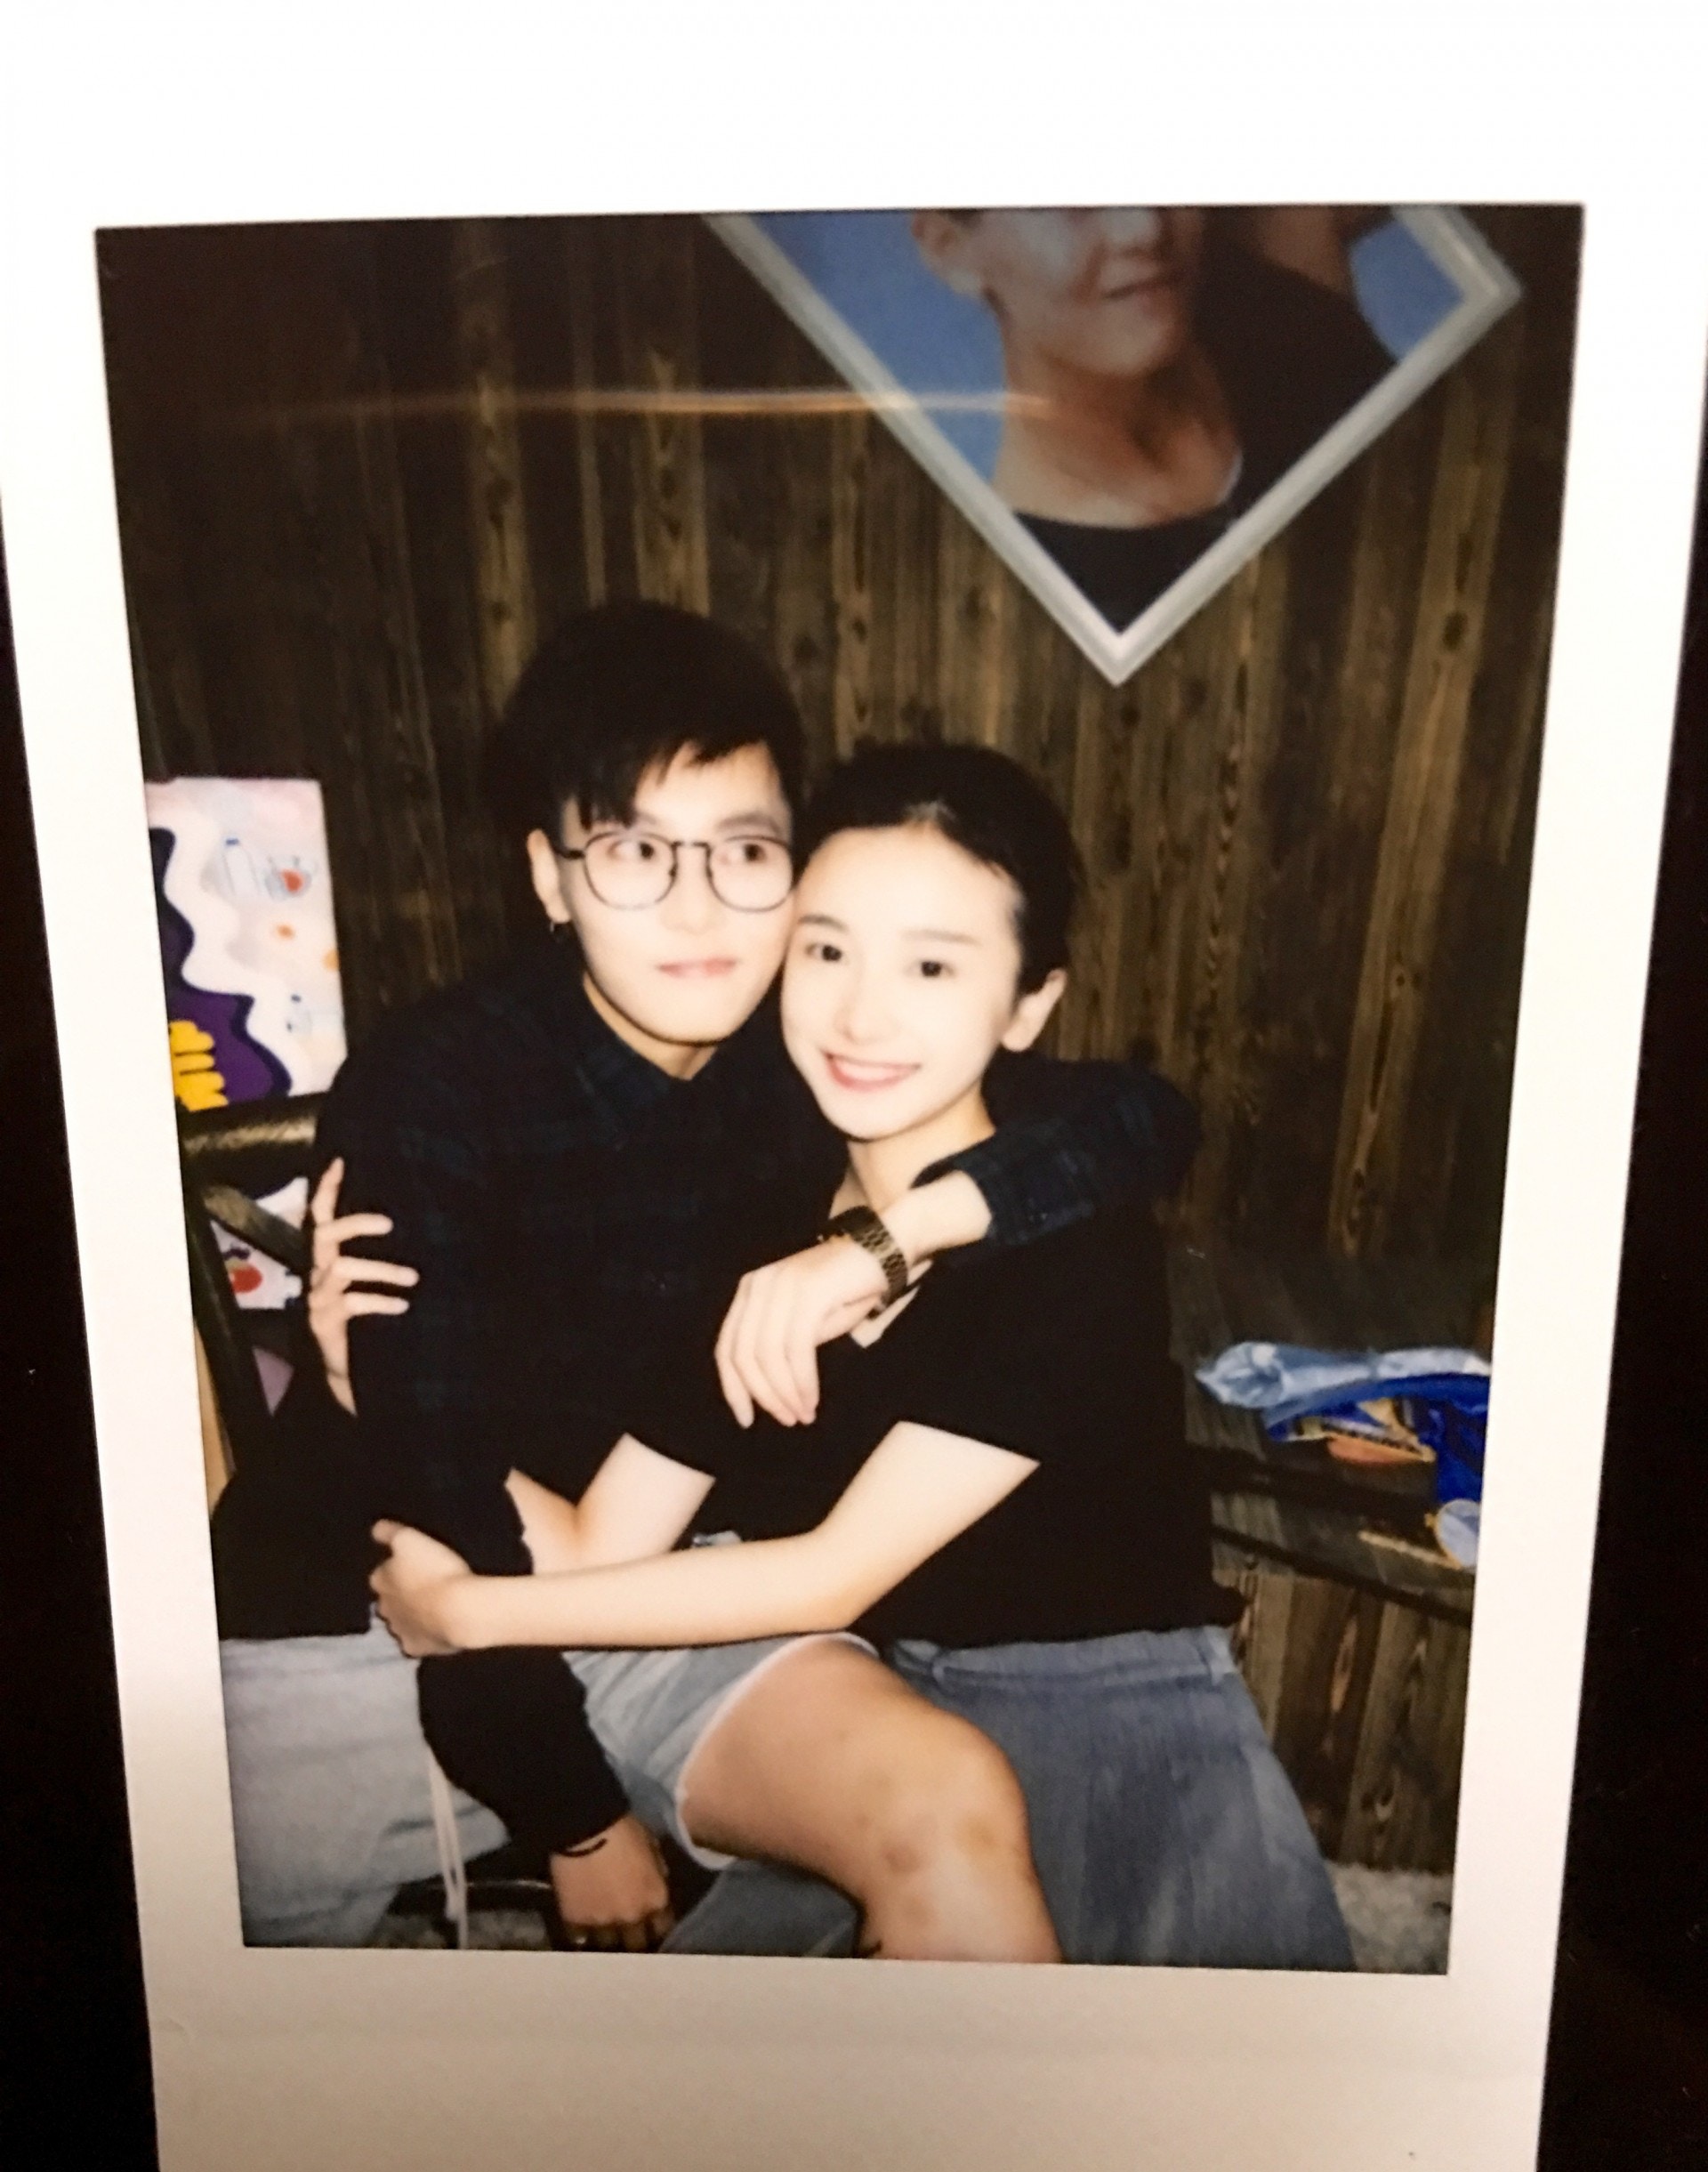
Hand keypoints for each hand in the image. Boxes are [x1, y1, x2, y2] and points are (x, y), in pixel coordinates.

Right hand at [307, 1158, 417, 1414]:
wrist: (360, 1373)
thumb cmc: (375, 1320)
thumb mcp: (381, 1283)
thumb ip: (390, 1255)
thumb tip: (429, 1221)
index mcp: (331, 1259)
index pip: (322, 1216)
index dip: (327, 1189)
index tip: (341, 1160)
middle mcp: (319, 1273)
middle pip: (325, 1234)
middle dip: (357, 1223)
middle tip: (392, 1224)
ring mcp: (319, 1298)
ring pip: (343, 1269)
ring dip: (383, 1269)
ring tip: (415, 1278)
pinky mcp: (324, 1323)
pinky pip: (352, 1302)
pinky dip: (381, 1301)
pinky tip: (403, 1307)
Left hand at [370, 1519, 474, 1655]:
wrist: (459, 1609)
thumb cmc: (435, 1569)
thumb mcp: (411, 1539)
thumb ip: (390, 1533)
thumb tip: (374, 1529)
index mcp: (380, 1580)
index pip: (380, 1573)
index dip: (395, 1569)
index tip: (411, 1565)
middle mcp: (383, 1608)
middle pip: (387, 1599)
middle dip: (399, 1594)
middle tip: (422, 1585)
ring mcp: (399, 1630)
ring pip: (400, 1621)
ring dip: (410, 1614)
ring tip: (432, 1606)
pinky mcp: (416, 1648)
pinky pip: (415, 1640)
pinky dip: (422, 1634)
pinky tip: (435, 1627)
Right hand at [549, 1815, 675, 1951]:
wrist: (585, 1827)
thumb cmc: (623, 1830)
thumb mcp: (651, 1845)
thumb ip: (657, 1872)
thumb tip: (656, 1883)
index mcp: (655, 1899)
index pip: (663, 1927)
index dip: (656, 1924)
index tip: (651, 1921)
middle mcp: (633, 1918)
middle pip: (636, 1943)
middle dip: (633, 1936)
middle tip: (626, 1929)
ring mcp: (603, 1923)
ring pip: (608, 1945)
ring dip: (607, 1937)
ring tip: (603, 1929)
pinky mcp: (575, 1922)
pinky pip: (580, 1938)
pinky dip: (581, 1934)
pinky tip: (581, 1926)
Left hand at [714, 1237, 885, 1427]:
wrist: (881, 1248)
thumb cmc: (845, 1289)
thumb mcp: (804, 1320)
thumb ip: (780, 1346)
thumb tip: (768, 1389)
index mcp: (750, 1291)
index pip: (727, 1347)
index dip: (733, 1388)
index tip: (746, 1419)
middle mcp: (758, 1286)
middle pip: (743, 1355)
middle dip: (763, 1396)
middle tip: (786, 1420)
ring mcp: (781, 1286)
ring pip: (768, 1356)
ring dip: (785, 1393)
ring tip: (802, 1414)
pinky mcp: (808, 1292)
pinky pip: (797, 1349)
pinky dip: (802, 1382)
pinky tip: (812, 1399)